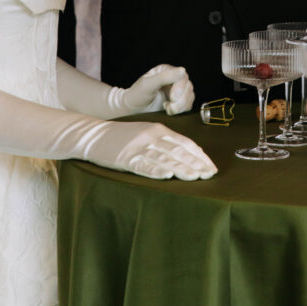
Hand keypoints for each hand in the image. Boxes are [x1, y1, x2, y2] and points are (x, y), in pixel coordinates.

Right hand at [88, 120, 216, 179]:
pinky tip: (166, 175)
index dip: (199, 155)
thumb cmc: (124, 137)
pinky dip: (155, 170)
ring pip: (163, 157)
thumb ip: (166, 142)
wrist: (95, 134)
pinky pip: (142, 164)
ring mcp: (138, 147)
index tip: (211, 167)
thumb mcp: (147, 133)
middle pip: (177, 150)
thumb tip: (189, 154)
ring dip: (180, 167)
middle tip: (208, 175)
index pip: (184, 142)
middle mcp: (151, 136)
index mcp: (159, 129)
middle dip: (195, 163)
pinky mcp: (125, 158)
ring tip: (195, 177)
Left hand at [118, 64, 195, 115]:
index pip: (182, 77)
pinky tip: (169, 111)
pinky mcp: (178, 103)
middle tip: (170, 108)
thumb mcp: (148, 84)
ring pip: (189, 97)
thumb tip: (182, 70)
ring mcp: (177, 91)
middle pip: (188, 87)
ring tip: (168, 110)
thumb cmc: (137, 95)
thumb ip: (164, 77)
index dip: (180, 88)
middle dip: (181, 100)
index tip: (172, 98)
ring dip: (181, 106)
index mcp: (166, 71)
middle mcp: (173, 79)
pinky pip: (187, 105)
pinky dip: (181, 110)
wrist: (131, 111)